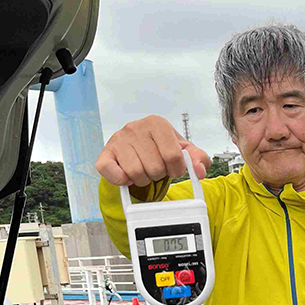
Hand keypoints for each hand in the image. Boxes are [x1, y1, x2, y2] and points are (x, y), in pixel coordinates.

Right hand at [95, 115, 210, 186]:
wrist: (137, 148)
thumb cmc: (162, 149)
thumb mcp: (184, 151)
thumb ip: (198, 159)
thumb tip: (199, 171)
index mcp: (157, 123)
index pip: (173, 156)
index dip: (177, 169)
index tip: (173, 168)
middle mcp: (135, 127)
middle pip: (155, 167)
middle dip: (159, 175)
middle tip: (156, 168)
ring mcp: (118, 139)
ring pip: (136, 173)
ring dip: (143, 179)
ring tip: (144, 170)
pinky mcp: (105, 154)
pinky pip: (112, 173)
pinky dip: (122, 180)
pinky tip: (128, 175)